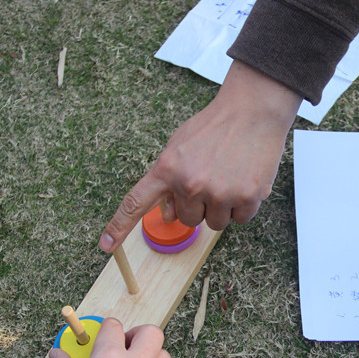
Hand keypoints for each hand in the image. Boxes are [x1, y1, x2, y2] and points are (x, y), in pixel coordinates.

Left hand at [100, 61, 301, 250]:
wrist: (253, 111)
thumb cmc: (216, 127)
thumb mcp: (181, 147)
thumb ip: (170, 180)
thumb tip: (169, 214)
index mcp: (167, 169)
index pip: (135, 203)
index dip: (118, 227)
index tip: (105, 246)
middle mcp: (190, 184)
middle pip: (188, 220)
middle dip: (200, 206)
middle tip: (213, 179)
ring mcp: (219, 192)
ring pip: (215, 223)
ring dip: (223, 208)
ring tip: (231, 177)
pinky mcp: (246, 196)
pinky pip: (240, 219)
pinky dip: (244, 205)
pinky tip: (246, 179)